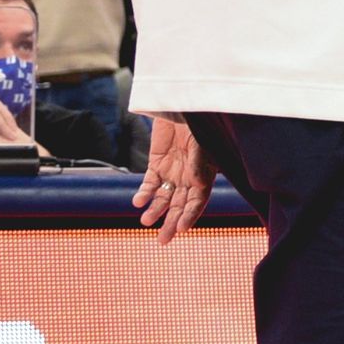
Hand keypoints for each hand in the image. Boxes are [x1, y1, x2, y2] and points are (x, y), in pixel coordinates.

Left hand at [134, 113, 215, 246]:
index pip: (198, 201)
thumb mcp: (202, 142)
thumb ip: (199, 163)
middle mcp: (189, 176)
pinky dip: (144, 193)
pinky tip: (138, 202)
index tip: (181, 229)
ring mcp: (172, 170)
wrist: (181, 102)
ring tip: (146, 221)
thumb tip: (199, 183)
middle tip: (162, 241)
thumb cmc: (198, 121)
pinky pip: (150, 183)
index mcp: (205, 173)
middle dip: (171, 222)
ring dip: (156, 210)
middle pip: (180, 205)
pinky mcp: (156, 163)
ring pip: (163, 197)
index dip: (190, 215)